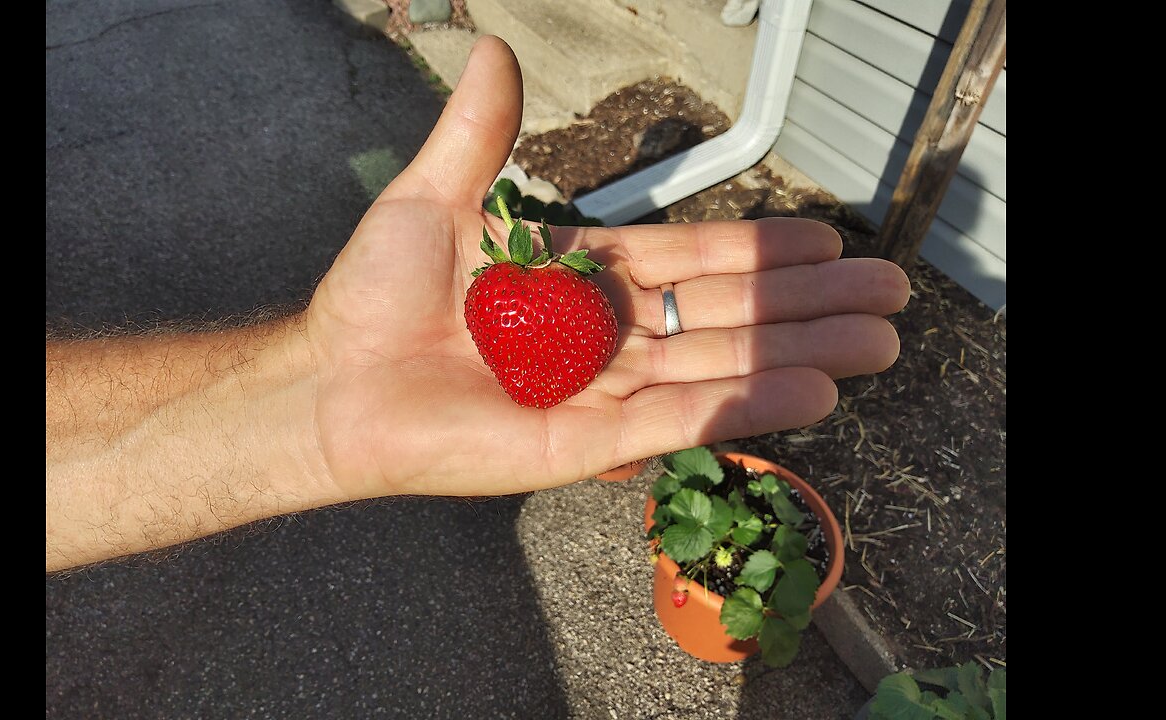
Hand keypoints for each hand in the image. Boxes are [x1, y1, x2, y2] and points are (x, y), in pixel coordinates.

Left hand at [299, 37, 908, 500]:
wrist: (329, 383)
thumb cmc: (372, 296)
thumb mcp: (435, 197)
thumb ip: (479, 132)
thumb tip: (491, 48)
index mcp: (581, 278)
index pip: (691, 261)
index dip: (759, 250)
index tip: (826, 241)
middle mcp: (603, 336)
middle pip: (724, 315)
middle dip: (806, 306)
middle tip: (886, 300)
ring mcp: (599, 392)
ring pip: (716, 368)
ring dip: (797, 354)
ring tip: (875, 346)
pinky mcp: (583, 444)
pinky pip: (676, 422)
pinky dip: (742, 406)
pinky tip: (809, 390)